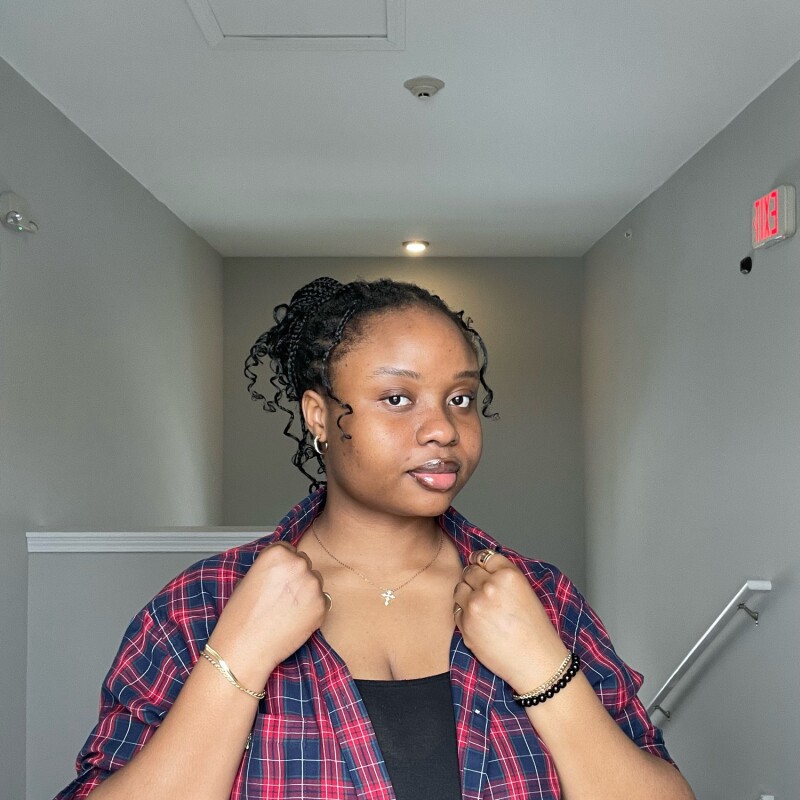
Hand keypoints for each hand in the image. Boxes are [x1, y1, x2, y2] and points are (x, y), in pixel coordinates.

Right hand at [207, 542, 328, 685]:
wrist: (244, 646)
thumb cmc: (241, 616)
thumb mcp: (250, 577)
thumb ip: (272, 566)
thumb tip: (285, 566)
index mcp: (277, 553)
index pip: (289, 550)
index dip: (283, 567)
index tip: (278, 578)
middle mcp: (297, 564)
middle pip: (304, 564)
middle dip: (296, 577)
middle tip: (281, 597)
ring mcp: (312, 584)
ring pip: (315, 581)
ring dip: (306, 592)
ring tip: (285, 610)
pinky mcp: (321, 605)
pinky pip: (322, 601)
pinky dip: (313, 609)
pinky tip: (295, 619)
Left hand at [453, 549, 568, 691]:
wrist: (536, 662)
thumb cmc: (535, 629)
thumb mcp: (526, 591)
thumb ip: (503, 576)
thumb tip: (480, 564)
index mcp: (509, 574)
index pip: (484, 556)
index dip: (481, 562)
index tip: (480, 566)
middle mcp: (490, 586)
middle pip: (469, 571)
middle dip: (474, 579)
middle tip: (483, 592)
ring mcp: (475, 605)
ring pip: (459, 588)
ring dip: (466, 594)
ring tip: (481, 607)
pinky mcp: (466, 624)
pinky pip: (456, 610)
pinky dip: (464, 614)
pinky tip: (479, 622)